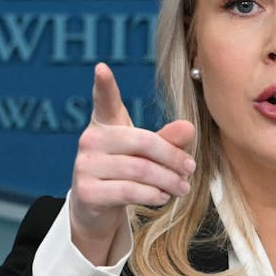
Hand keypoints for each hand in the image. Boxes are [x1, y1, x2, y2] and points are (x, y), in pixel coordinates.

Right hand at [69, 63, 195, 264]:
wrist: (96, 208)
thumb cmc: (124, 171)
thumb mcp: (146, 152)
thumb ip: (167, 139)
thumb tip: (189, 127)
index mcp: (105, 123)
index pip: (104, 101)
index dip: (103, 84)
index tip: (102, 68)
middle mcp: (91, 140)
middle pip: (142, 141)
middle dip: (172, 157)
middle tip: (191, 168)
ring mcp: (85, 165)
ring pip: (140, 169)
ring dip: (168, 180)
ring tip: (183, 187)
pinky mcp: (86, 191)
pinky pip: (129, 191)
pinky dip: (153, 195)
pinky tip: (163, 196)